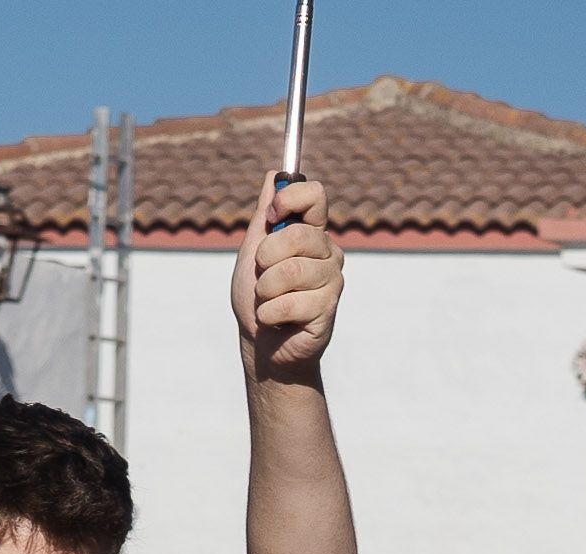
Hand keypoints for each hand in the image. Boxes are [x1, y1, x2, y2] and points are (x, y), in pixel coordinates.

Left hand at [233, 174, 341, 378]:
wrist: (261, 344)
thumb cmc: (257, 297)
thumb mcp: (253, 250)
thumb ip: (264, 215)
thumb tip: (274, 176)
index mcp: (311, 232)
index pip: (315, 195)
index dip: (291, 198)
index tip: (272, 214)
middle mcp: (327, 252)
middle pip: (300, 234)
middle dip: (267, 256)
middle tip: (261, 273)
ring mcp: (332, 280)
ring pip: (292, 270)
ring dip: (265, 290)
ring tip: (266, 301)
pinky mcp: (328, 309)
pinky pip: (290, 302)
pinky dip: (269, 313)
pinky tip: (275, 320)